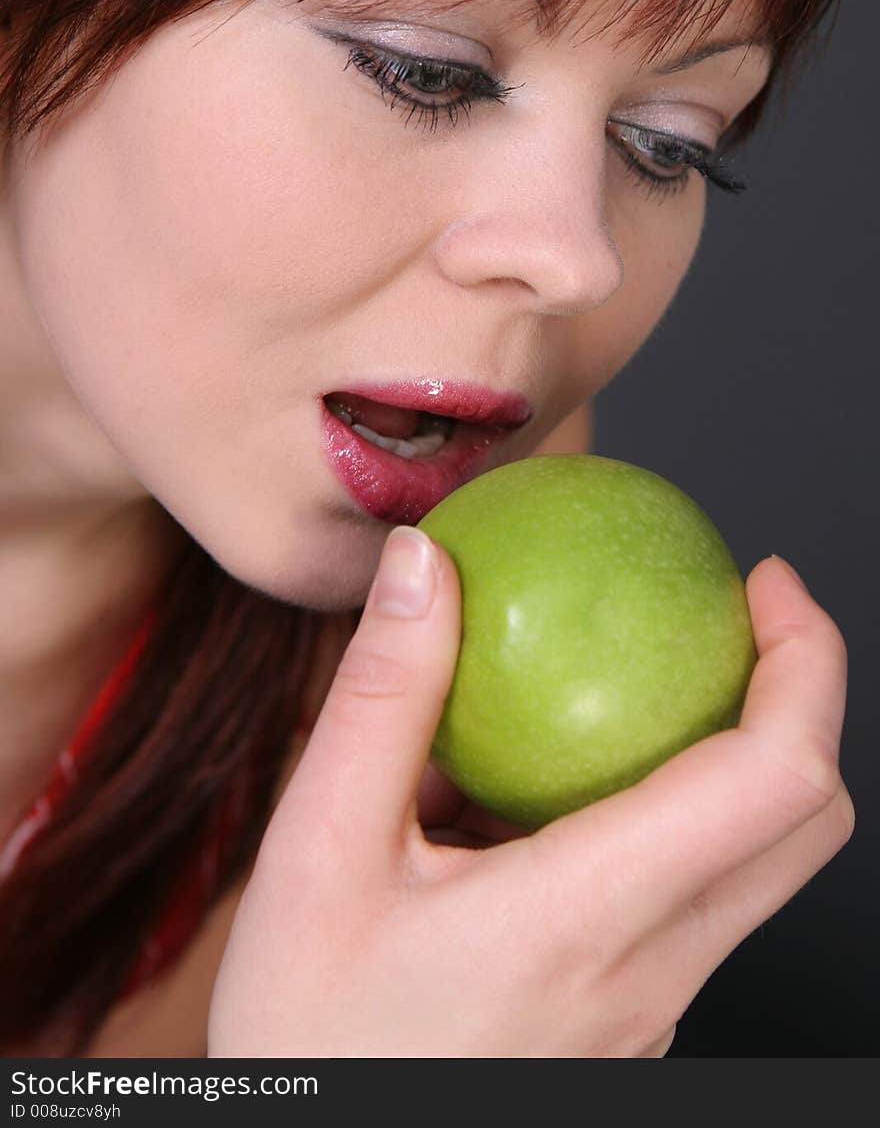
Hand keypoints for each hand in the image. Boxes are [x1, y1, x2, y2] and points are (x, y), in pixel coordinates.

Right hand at [207, 530, 852, 1057]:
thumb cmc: (308, 1034)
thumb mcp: (316, 849)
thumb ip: (383, 694)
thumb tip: (425, 563)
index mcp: (589, 916)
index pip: (774, 779)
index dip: (807, 662)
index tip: (766, 581)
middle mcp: (650, 973)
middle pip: (806, 827)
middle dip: (801, 699)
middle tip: (736, 614)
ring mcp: (650, 1012)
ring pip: (756, 869)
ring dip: (732, 760)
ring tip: (629, 691)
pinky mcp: (629, 1025)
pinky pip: (689, 908)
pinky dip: (666, 823)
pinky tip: (544, 799)